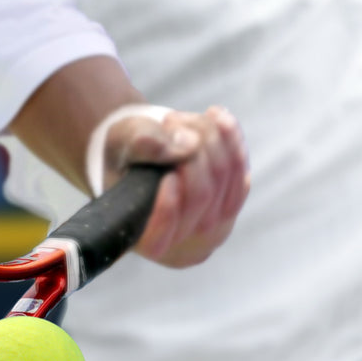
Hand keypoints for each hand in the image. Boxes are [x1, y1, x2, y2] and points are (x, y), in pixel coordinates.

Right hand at [103, 106, 249, 268]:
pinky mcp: (232, 204)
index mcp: (143, 240)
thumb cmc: (124, 154)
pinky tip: (215, 116)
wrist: (144, 155)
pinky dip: (231, 140)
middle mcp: (182, 244)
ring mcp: (213, 228)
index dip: (167, 210)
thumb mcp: (121, 143)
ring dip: (210, 139)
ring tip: (183, 119)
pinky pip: (240, 172)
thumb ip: (144, 143)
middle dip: (191, 152)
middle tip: (169, 121)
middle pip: (200, 197)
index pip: (158, 238)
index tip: (167, 177)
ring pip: (226, 181)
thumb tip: (187, 145)